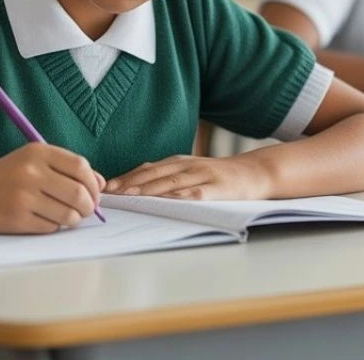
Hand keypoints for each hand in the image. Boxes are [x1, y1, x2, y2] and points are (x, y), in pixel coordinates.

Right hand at [0, 143, 104, 233]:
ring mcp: (24, 196)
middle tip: (85, 210)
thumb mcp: (32, 162)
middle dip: (88, 207)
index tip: (95, 194)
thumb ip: (66, 168)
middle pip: (79, 194)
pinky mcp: (17, 218)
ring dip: (72, 219)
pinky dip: (52, 227)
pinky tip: (40, 219)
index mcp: (38, 152)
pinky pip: (51, 228)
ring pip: (69, 214)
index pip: (81, 167)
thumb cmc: (5, 177)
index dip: (94, 184)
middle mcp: (31, 172)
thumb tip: (101, 183)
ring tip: (62, 215)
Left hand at [106, 155, 271, 200]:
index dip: (127, 177)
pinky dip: (182, 196)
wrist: (254, 172)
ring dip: (150, 189)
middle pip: (155, 173)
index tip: (108, 187)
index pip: (148, 168)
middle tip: (112, 193)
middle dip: (132, 183)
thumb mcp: (191, 170)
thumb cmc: (218, 176)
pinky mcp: (218, 188)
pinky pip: (198, 193)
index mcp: (179, 161)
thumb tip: (136, 188)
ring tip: (132, 196)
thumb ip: (168, 176)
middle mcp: (188, 165)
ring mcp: (203, 175)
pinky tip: (169, 202)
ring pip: (172, 182)